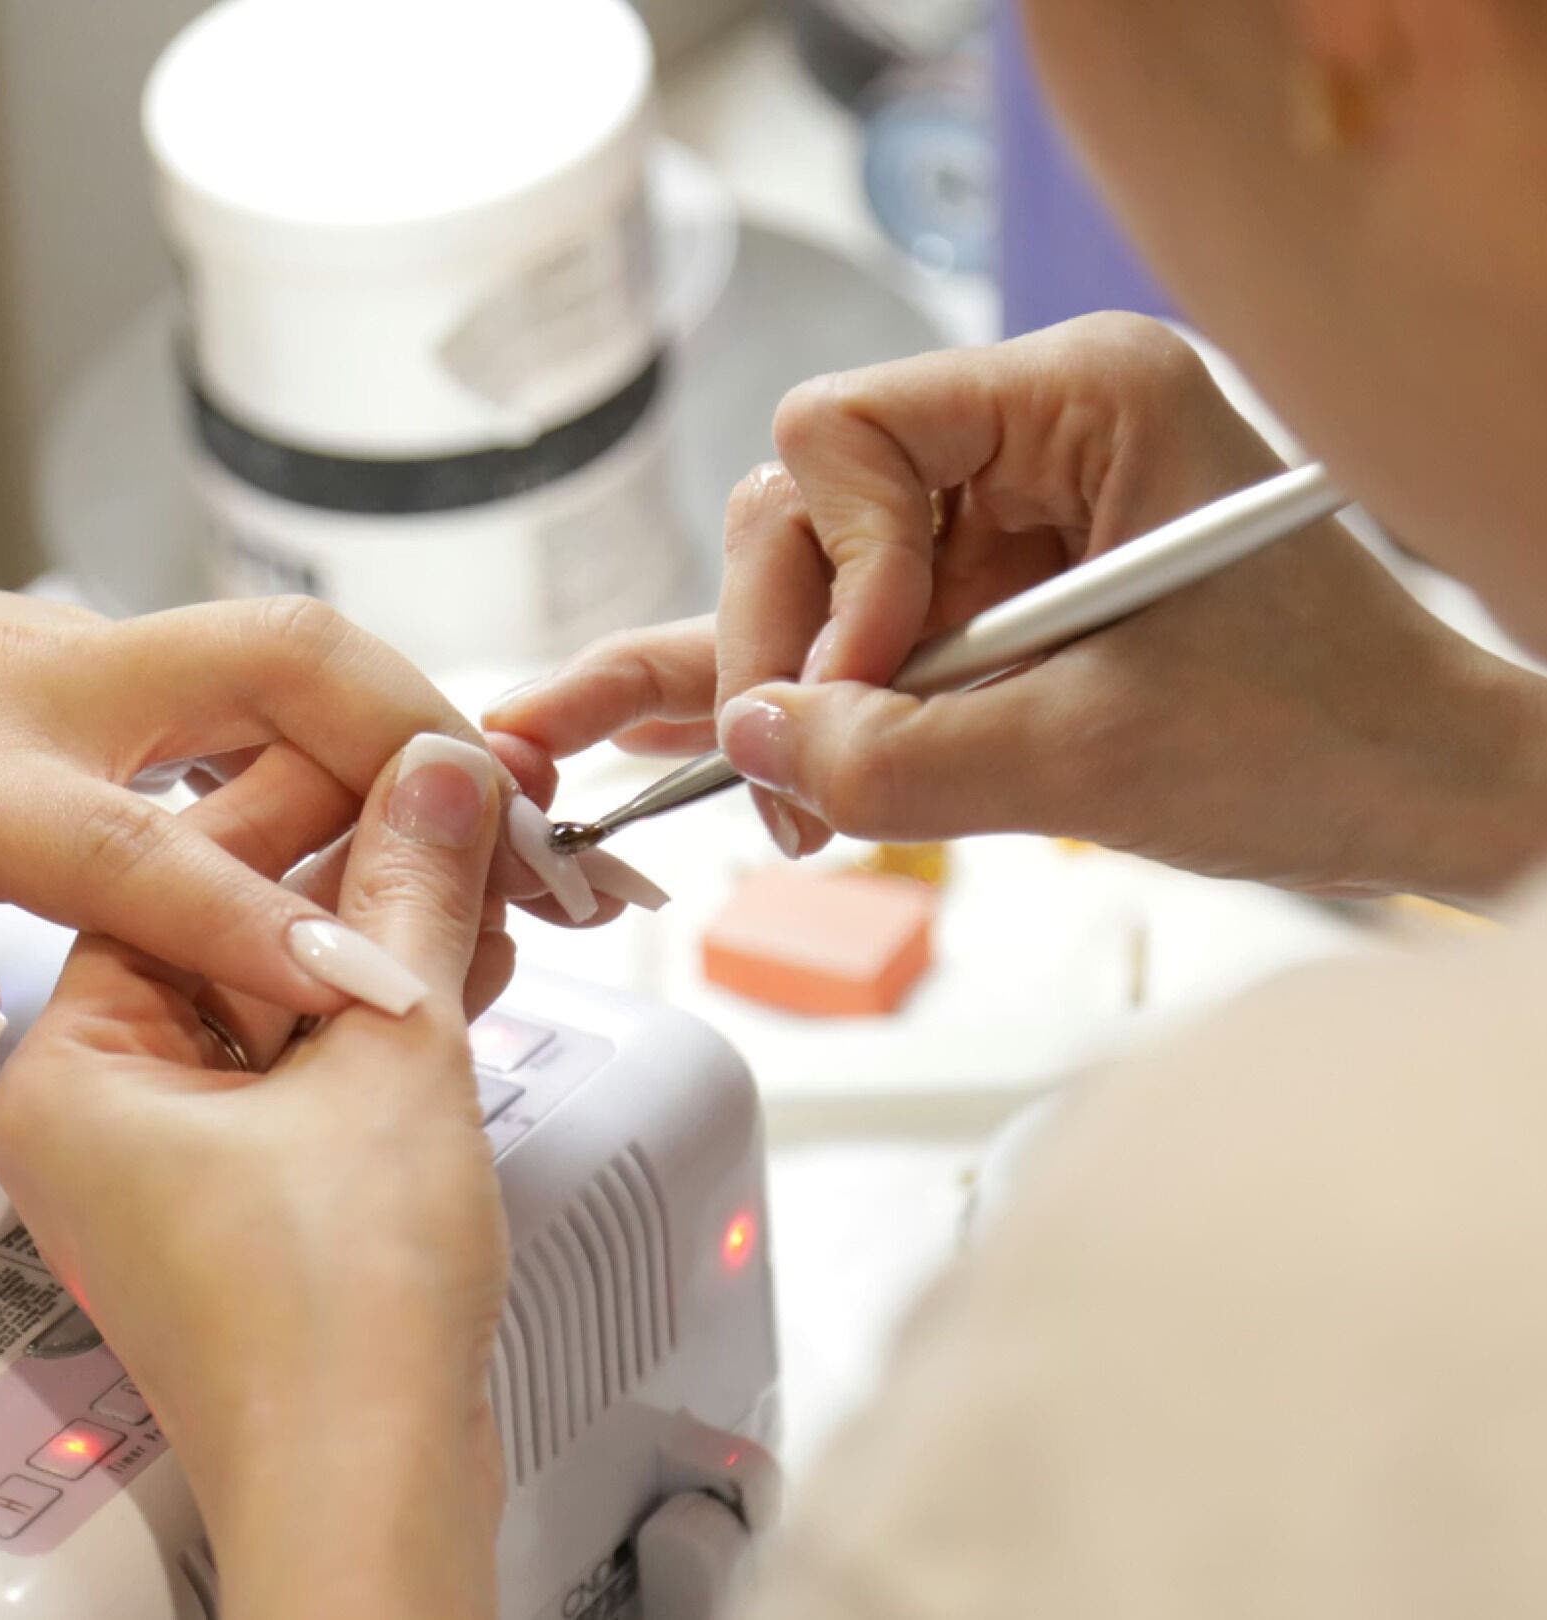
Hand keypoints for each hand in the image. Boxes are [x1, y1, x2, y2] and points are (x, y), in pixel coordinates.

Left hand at [0, 473, 551, 1078]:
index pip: (147, 852)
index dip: (276, 929)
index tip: (396, 991)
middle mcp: (39, 683)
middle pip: (279, 661)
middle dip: (424, 739)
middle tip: (532, 844)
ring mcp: (70, 651)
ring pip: (280, 653)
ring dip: (407, 728)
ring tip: (505, 839)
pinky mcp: (80, 653)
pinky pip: (242, 677)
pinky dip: (339, 731)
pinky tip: (382, 810)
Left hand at [0, 733, 509, 1619]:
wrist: (370, 1498)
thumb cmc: (330, 1328)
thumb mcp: (388, 1061)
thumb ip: (410, 896)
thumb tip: (435, 778)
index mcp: (70, 1068)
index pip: (175, 872)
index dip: (305, 796)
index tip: (393, 749)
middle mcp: (99, 1111)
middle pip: (229, 931)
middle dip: (359, 874)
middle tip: (455, 810)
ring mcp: (168, 1161)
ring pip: (277, 999)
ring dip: (383, 943)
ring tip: (483, 882)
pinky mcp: (239, 1201)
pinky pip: (301, 1067)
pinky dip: (379, 1019)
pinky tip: (462, 965)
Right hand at [489, 315, 1546, 902]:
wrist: (1422, 798)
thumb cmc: (1323, 740)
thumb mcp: (1093, 757)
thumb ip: (900, 754)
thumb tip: (751, 739)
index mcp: (1081, 397)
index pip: (844, 432)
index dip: (827, 570)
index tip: (863, 689)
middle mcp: (1028, 435)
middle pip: (805, 506)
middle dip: (786, 650)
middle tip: (792, 783)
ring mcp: (1002, 517)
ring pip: (810, 578)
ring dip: (786, 692)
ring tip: (782, 804)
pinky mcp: (989, 598)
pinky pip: (854, 634)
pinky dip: (796, 695)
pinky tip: (680, 735)